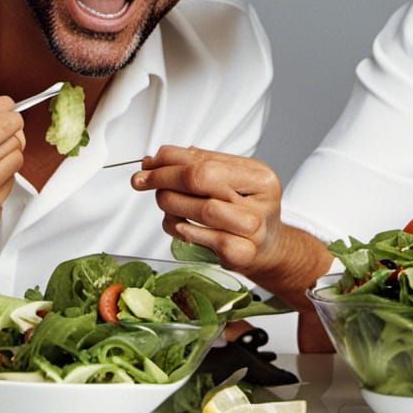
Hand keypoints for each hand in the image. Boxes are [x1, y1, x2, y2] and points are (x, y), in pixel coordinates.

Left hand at [132, 146, 283, 274]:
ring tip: (163, 201)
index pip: (205, 160)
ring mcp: (253, 228)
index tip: (149, 163)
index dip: (170, 160)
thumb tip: (157, 160)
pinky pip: (204, 237)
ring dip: (171, 203)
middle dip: (164, 177)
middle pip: (201, 179)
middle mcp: (261, 200)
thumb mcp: (233, 182)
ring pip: (202, 208)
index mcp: (259, 176)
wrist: (269, 248)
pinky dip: (183, 228)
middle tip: (142, 180)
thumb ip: (200, 166)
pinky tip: (177, 223)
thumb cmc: (246, 211)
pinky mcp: (241, 252)